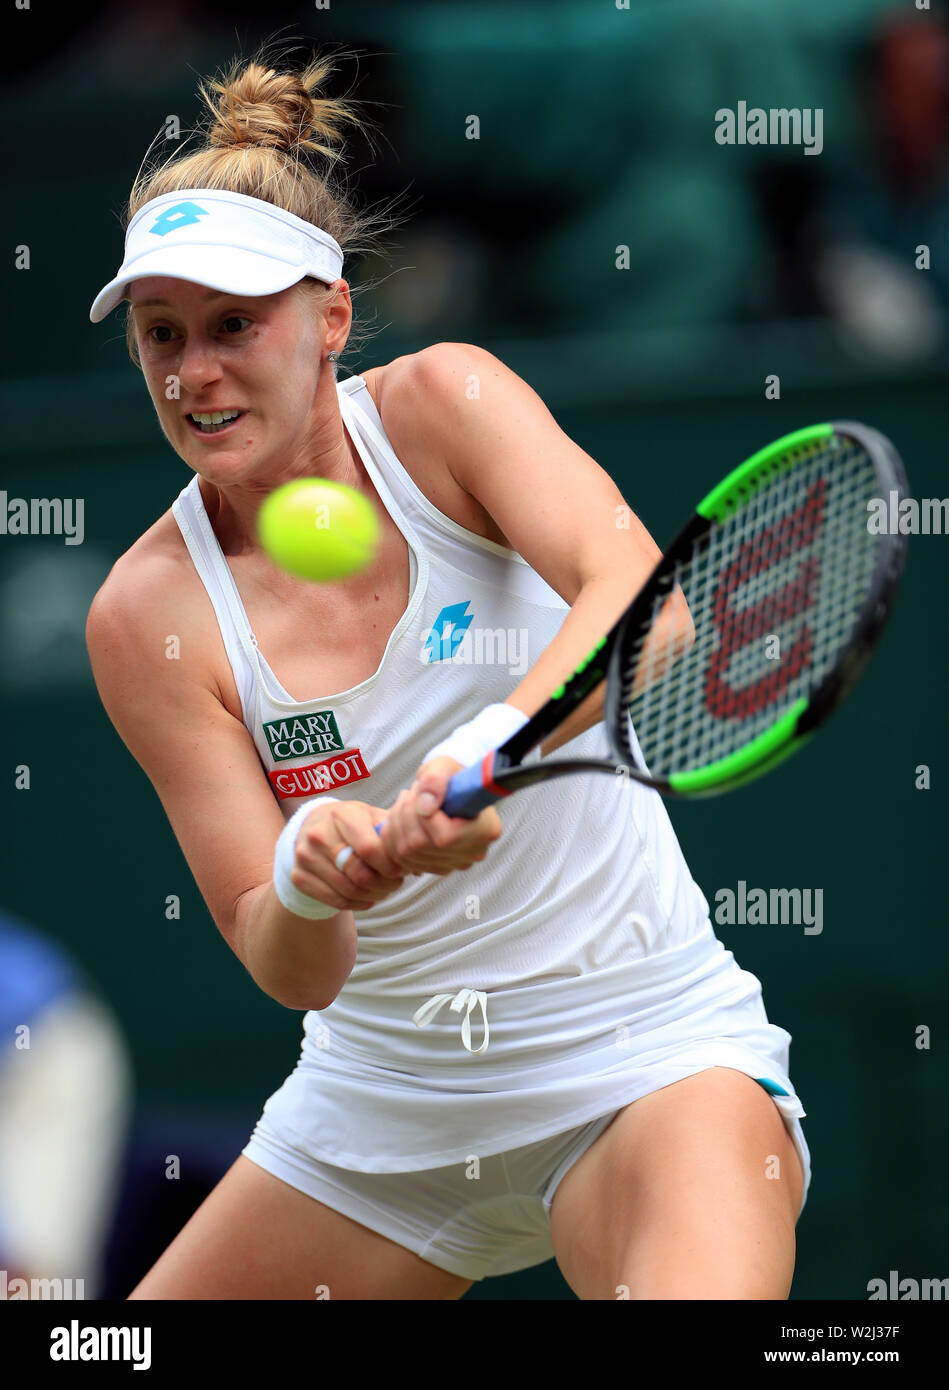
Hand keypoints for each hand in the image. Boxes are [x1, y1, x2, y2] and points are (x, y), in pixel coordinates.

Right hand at [292, 799, 409, 911]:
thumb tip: (420, 853)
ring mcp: (305, 857)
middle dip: (385, 884)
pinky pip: (336, 901)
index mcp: (341, 815)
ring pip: (349, 891)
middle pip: (360, 874)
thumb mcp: (370, 816)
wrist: (311, 827)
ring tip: (385, 889)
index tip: (401, 869)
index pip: (370, 848)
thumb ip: (394, 831)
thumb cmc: (350, 823)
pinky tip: (368, 897)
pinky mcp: (299, 878)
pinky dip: (358, 904)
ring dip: (374, 895)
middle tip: (396, 883)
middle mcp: (318, 834)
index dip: (391, 865)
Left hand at [379, 756, 502, 875]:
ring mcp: (455, 863)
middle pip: (422, 845)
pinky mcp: (437, 867)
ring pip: (407, 853)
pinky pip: (402, 859)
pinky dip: (394, 837)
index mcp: (486, 829)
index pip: (445, 837)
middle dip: (406, 814)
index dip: (425, 815)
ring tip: (407, 802)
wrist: (453, 788)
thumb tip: (424, 804)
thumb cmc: (452, 776)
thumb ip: (435, 780)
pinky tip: (402, 818)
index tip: (422, 794)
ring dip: (397, 823)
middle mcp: (474, 852)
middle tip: (410, 793)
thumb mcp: (445, 766)